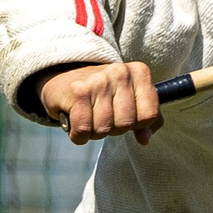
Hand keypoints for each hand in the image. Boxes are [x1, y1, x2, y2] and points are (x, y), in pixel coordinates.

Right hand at [37, 61, 163, 145]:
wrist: (63, 76)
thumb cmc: (102, 93)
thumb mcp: (130, 100)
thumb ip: (147, 119)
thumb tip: (145, 139)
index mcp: (139, 73)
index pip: (149, 116)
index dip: (136, 124)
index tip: (122, 114)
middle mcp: (121, 72)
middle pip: (126, 124)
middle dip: (113, 129)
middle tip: (101, 115)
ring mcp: (99, 80)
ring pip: (104, 129)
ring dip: (94, 132)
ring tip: (88, 116)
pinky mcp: (78, 91)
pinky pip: (83, 130)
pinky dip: (78, 135)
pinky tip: (75, 121)